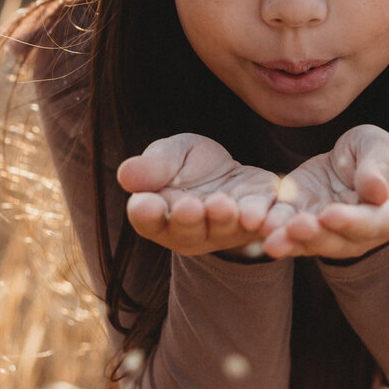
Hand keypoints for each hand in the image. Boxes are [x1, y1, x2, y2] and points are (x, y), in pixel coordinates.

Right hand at [117, 133, 279, 256]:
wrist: (226, 171)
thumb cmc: (187, 166)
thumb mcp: (169, 155)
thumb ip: (152, 167)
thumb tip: (125, 175)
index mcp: (159, 215)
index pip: (147, 219)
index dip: (146, 213)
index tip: (145, 204)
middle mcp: (190, 233)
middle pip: (186, 231)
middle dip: (188, 220)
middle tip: (189, 206)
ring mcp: (226, 230)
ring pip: (223, 229)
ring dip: (223, 219)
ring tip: (223, 206)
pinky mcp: (259, 220)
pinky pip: (261, 224)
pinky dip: (262, 221)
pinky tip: (260, 216)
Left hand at [261, 125, 388, 259]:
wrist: (352, 161)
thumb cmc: (375, 154)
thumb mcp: (381, 150)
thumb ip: (379, 169)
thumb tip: (377, 191)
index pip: (373, 223)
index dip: (352, 222)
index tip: (330, 213)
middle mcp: (360, 233)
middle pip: (338, 240)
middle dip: (315, 235)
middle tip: (295, 227)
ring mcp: (329, 232)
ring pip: (310, 242)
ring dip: (291, 242)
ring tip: (271, 240)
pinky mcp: (302, 222)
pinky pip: (287, 231)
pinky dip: (274, 231)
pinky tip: (258, 228)